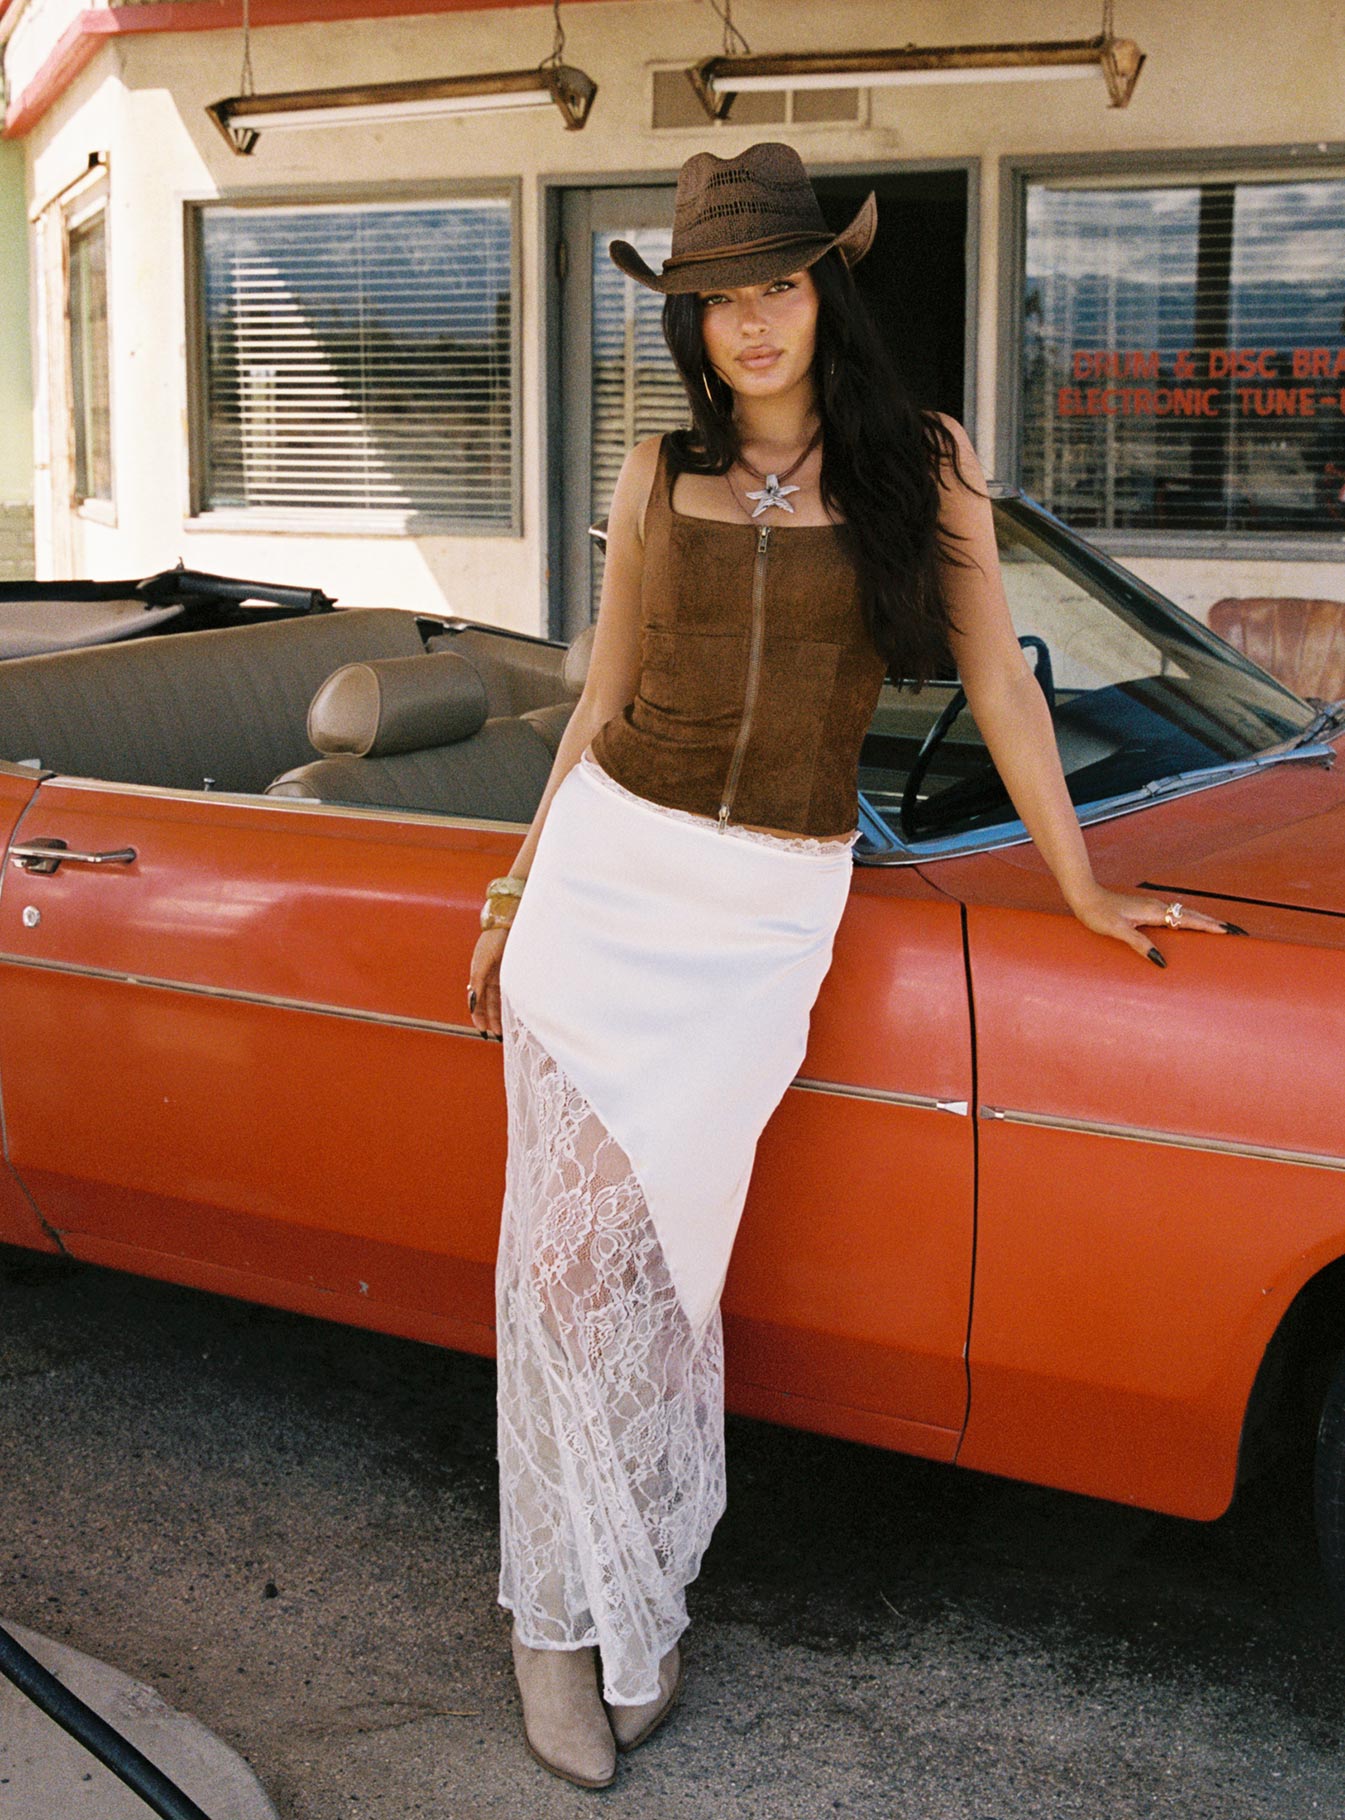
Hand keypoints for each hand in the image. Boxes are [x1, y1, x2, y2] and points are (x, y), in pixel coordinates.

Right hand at [468, 925, 509, 1036]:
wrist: (507, 923)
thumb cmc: (492, 941)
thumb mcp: (482, 963)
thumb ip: (477, 983)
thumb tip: (472, 1003)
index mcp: (479, 975)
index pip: (477, 1002)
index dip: (479, 1017)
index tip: (483, 1031)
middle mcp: (489, 977)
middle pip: (488, 1004)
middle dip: (491, 1020)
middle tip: (496, 1035)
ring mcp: (501, 975)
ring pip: (498, 1001)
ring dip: (500, 1015)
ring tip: (504, 1030)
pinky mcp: (512, 972)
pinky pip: (509, 993)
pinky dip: (509, 1004)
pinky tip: (514, 1014)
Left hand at [1065, 882, 1244, 966]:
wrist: (1084, 896)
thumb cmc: (1097, 913)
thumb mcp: (1117, 931)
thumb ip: (1139, 944)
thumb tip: (1161, 962)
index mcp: (1155, 911)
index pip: (1191, 920)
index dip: (1212, 926)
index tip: (1231, 931)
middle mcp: (1157, 907)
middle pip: (1194, 915)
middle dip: (1216, 924)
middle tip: (1237, 932)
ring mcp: (1153, 907)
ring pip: (1185, 914)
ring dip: (1204, 922)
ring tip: (1221, 931)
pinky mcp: (1146, 910)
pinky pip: (1175, 916)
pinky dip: (1189, 921)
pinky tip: (1190, 927)